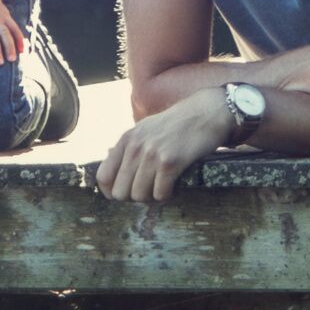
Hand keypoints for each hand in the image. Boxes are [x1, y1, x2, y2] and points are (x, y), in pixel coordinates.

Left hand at [94, 88, 238, 203]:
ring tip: (162, 186)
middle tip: (149, 190)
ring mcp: (152, 154)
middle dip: (134, 197)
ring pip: (139, 196)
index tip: (125, 194)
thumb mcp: (146, 129)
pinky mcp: (170, 162)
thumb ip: (129, 149)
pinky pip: (160, 194)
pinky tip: (174, 185)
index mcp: (126, 139)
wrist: (206, 113)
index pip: (103, 177)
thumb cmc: (177, 125)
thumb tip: (112, 175)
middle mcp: (135, 146)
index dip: (111, 192)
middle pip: (120, 192)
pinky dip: (167, 195)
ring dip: (152, 197)